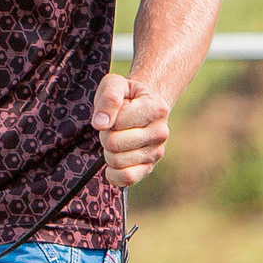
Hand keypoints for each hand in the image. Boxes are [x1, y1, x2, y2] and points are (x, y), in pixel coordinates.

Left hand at [90, 73, 171, 187]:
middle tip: (112, 128)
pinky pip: (126, 179)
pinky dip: (113, 173)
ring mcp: (157, 152)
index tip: (114, 113)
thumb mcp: (115, 84)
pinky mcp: (149, 168)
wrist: (144, 106)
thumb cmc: (127, 95)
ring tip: (116, 139)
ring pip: (116, 161)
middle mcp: (161, 132)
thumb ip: (109, 98)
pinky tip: (114, 160)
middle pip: (114, 143)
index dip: (107, 117)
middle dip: (105, 135)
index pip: (118, 122)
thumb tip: (101, 124)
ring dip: (107, 151)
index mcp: (156, 108)